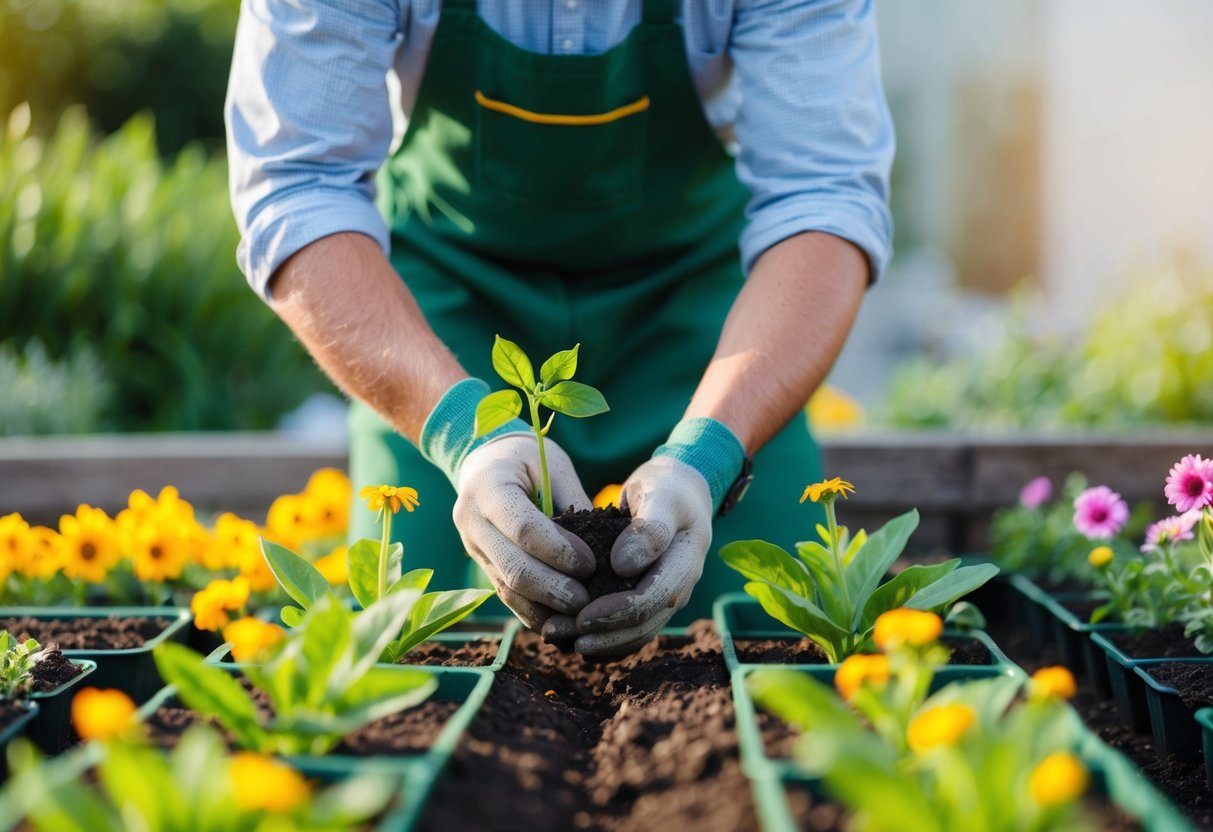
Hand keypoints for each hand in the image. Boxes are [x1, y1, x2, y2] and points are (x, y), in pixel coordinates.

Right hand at [453, 433, 594, 630]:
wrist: (485, 461)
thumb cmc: (527, 458)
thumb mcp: (553, 466)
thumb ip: (573, 503)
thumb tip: (606, 548)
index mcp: (488, 485)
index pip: (523, 528)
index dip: (558, 551)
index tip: (590, 565)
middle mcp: (471, 519)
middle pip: (512, 566)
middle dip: (552, 589)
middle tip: (587, 603)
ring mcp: (471, 545)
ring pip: (506, 587)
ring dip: (543, 607)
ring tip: (578, 618)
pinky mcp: (479, 563)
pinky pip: (504, 594)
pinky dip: (531, 611)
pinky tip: (558, 622)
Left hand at [571, 456, 712, 655]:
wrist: (679, 491)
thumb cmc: (666, 487)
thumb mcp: (662, 496)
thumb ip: (650, 530)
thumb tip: (624, 568)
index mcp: (687, 561)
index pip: (655, 598)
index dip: (619, 611)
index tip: (582, 616)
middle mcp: (680, 586)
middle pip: (645, 624)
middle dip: (603, 635)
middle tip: (557, 632)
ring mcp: (667, 595)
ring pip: (637, 632)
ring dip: (599, 642)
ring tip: (557, 636)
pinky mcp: (651, 599)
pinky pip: (631, 629)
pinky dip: (605, 638)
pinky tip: (573, 638)